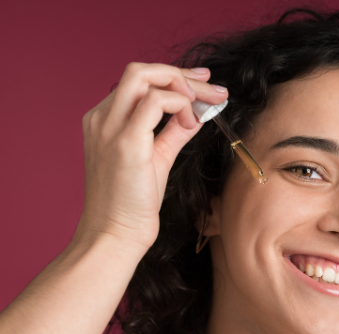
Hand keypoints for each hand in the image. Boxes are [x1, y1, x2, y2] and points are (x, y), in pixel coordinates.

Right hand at [75, 63, 228, 251]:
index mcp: (104, 120)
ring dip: (183, 85)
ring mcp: (110, 127)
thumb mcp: (158, 157)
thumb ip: (174, 132)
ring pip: (144, 75)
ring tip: (207, 103)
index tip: (203, 85)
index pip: (138, 81)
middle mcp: (101, 117)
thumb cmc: (133, 202)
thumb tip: (197, 114)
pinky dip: (180, 105)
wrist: (116, 234)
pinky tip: (192, 122)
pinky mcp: (126, 141)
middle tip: (213, 87)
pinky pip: (155, 102)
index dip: (173, 78)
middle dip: (181, 74)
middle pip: (140, 71)